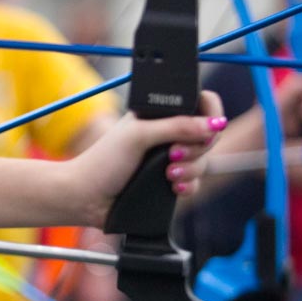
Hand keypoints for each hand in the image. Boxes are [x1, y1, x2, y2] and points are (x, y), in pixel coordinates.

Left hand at [71, 90, 224, 226]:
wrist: (87, 197)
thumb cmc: (103, 162)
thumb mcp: (139, 136)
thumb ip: (177, 126)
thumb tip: (214, 124)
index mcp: (158, 115)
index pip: (199, 103)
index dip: (210, 114)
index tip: (205, 129)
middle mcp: (166, 134)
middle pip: (206, 135)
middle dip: (197, 148)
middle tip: (173, 154)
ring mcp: (169, 158)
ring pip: (203, 160)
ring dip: (192, 169)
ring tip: (169, 175)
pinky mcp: (170, 181)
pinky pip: (195, 182)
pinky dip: (189, 185)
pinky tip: (174, 187)